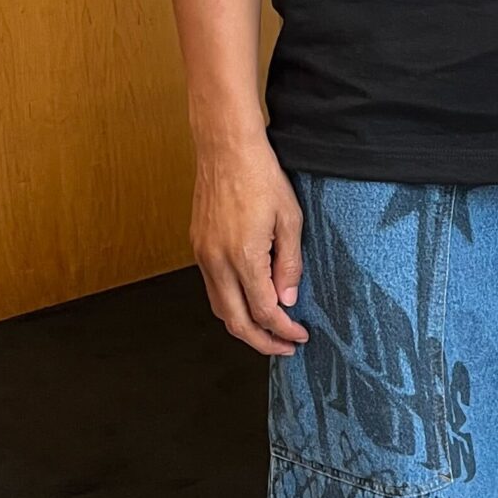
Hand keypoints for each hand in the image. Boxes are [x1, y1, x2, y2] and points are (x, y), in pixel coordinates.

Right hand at [191, 132, 308, 357]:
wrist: (225, 149)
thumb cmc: (261, 176)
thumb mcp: (290, 220)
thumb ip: (290, 264)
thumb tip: (287, 300)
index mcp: (244, 257)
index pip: (264, 311)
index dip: (284, 330)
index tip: (300, 336)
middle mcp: (217, 261)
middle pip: (236, 321)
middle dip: (262, 342)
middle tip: (284, 348)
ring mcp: (203, 255)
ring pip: (219, 308)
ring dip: (243, 326)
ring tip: (268, 331)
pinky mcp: (198, 246)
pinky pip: (211, 288)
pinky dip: (230, 304)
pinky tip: (248, 302)